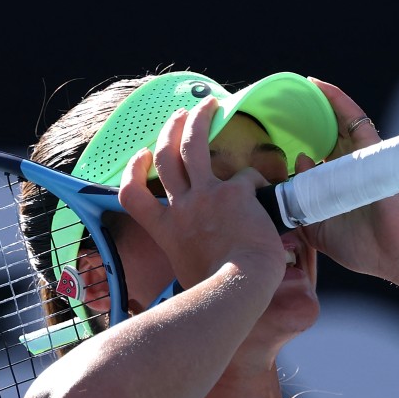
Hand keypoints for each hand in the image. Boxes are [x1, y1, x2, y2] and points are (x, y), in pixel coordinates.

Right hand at [118, 97, 285, 292]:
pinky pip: (246, 175)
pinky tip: (266, 185)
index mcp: (166, 230)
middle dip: (170, 131)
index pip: (132, 195)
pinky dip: (255, 177)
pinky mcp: (235, 193)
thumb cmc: (216, 292)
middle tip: (179, 116)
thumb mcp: (186, 274)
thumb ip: (188, 256)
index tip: (142, 156)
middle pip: (165, 157)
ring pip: (194, 146)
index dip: (133, 170)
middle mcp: (180, 208)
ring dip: (198, 121)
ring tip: (208, 105)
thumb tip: (196, 260)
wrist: (236, 289)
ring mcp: (205, 197)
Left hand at [297, 78, 398, 291]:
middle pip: (324, 135)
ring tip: (296, 85)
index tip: (268, 138)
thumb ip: (301, 208)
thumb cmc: (367, 247)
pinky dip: (337, 101)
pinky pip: (354, 120)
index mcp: (337, 185)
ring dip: (318, 103)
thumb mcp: (319, 232)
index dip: (294, 147)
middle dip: (303, 119)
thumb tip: (293, 173)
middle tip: (278, 103)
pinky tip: (319, 86)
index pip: (313, 158)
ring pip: (336, 122)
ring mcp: (361, 157)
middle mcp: (349, 167)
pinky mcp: (373, 152)